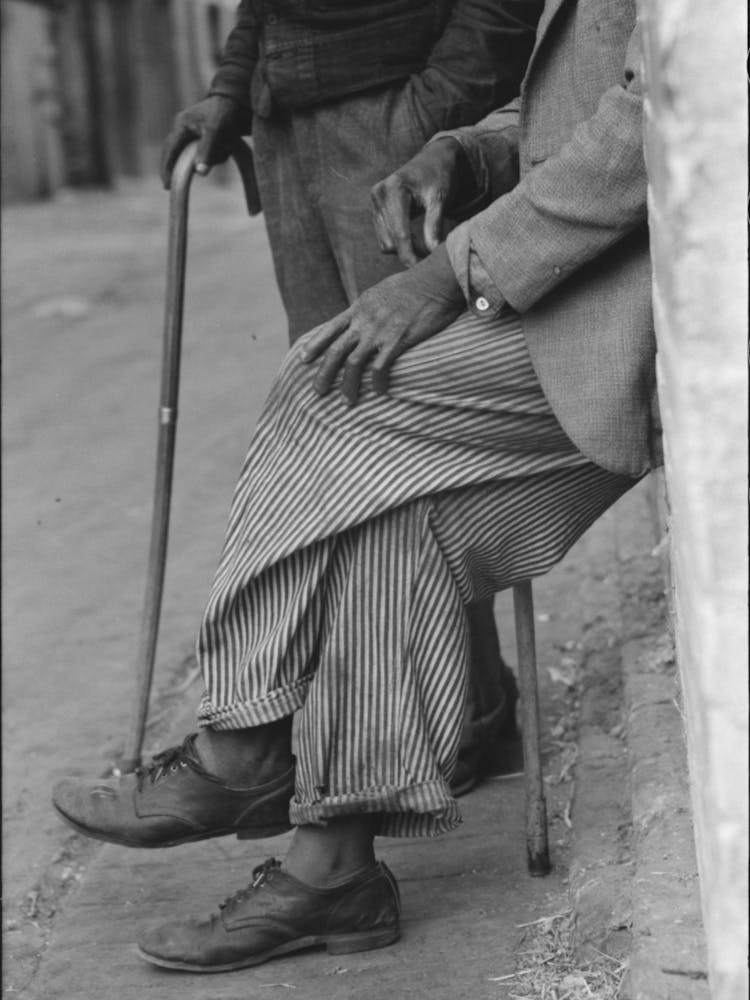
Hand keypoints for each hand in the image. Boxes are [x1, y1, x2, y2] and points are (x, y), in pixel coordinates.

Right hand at [160, 96, 251, 188]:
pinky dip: (218, 155)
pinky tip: (228, 147)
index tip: (166, 185)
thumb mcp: (215, 131)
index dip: (166, 168)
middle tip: (180, 185)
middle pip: (180, 155)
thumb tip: (199, 172)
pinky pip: (208, 154)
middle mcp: (184, 129)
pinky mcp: (205, 138)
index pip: (170, 150)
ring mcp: (194, 134)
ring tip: (226, 147)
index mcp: (181, 125)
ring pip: (197, 156)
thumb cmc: (224, 111)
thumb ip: (206, 151)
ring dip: (212, 157)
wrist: (238, 100)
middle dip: (188, 167)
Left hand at [300, 245, 464, 404]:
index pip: (330, 328)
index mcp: (359, 307)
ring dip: (347, 385)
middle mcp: (364, 321)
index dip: (314, 344)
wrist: (434, 280)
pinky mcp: (396, 340)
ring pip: (353, 363)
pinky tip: (378, 392)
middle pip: (335, 351)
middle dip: (324, 373)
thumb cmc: (415, 285)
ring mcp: (378, 331)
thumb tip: (366, 316)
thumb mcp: (382, 291)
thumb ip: (370, 307)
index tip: (302, 359)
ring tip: (346, 402)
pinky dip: (376, 383)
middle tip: (318, 391)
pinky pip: (380, 367)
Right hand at [370, 138, 474, 267]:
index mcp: (394, 189)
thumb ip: (434, 225)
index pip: (399, 234)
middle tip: (431, 256)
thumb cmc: (440, 177)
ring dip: (404, 249)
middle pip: (390, 242)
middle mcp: (379, 194)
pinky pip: (384, 236)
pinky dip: (398, 242)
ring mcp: (374, 201)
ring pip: (385, 242)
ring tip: (425, 245)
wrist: (433, 160)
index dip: (410, 255)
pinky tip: (415, 238)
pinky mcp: (375, 208)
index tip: (422, 269)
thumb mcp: (440, 199)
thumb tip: (432, 252)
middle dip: (409, 253)